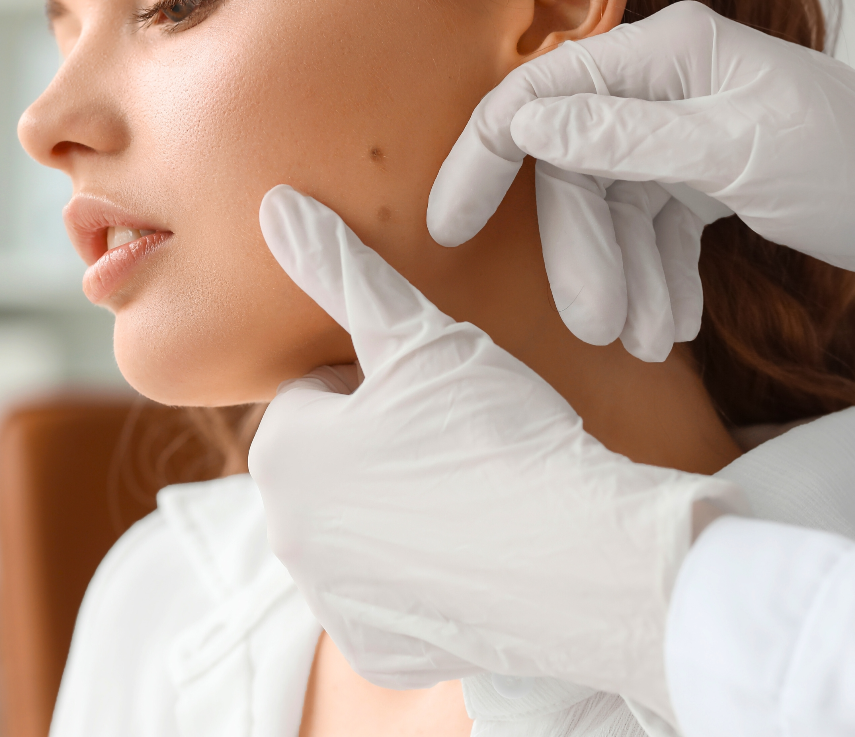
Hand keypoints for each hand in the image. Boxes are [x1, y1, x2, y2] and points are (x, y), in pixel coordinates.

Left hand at [249, 185, 744, 723]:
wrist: (580, 557)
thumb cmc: (495, 432)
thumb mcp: (418, 336)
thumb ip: (342, 270)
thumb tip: (275, 205)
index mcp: (282, 455)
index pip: (319, 393)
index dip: (381, 380)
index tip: (436, 391)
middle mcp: (285, 537)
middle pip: (332, 463)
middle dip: (380, 445)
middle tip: (460, 437)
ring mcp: (330, 601)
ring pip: (358, 527)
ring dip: (398, 506)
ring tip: (474, 488)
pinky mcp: (379, 649)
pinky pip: (387, 593)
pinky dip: (421, 572)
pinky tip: (475, 550)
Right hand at [429, 0, 854, 333]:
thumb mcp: (735, 152)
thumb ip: (624, 137)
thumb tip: (524, 124)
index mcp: (666, 54)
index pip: (541, 97)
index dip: (486, 160)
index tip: (450, 227)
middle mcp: (663, 85)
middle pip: (577, 173)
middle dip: (585, 255)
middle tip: (596, 328)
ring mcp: (679, 131)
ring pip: (613, 211)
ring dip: (624, 279)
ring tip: (649, 342)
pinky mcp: (699, 175)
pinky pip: (652, 229)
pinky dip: (656, 277)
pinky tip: (674, 323)